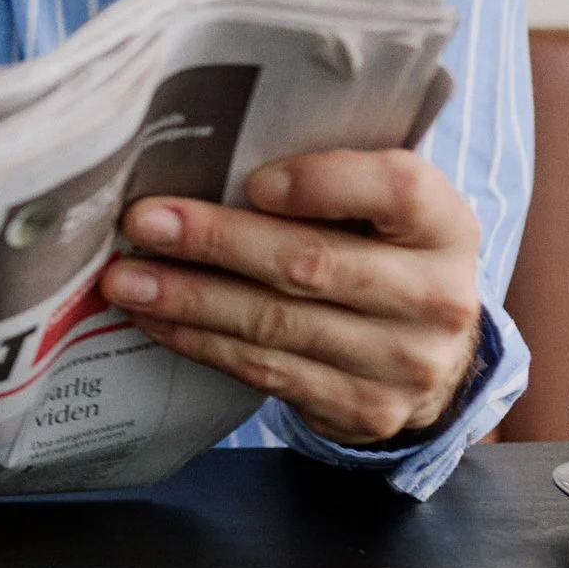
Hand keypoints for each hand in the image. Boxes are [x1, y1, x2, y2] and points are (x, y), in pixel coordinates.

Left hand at [100, 149, 481, 444]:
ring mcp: (402, 363)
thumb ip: (330, 181)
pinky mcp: (361, 409)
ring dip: (188, 300)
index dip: (321, 183)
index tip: (252, 180)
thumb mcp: (384, 211)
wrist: (436, 360)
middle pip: (311, 264)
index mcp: (444, 225)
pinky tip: (154, 320)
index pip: (395, 190)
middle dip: (215, 241)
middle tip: (141, 223)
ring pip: (276, 325)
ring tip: (125, 280)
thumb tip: (206, 157)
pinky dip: (200, 342)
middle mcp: (435, 296)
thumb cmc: (384, 256)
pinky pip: (264, 371)